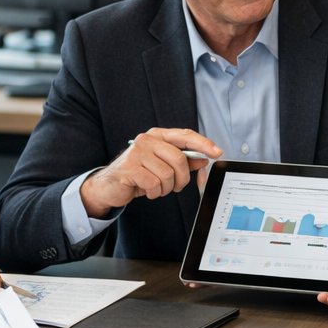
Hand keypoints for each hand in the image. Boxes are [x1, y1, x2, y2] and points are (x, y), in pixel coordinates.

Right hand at [80, 128, 220, 216]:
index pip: (185, 135)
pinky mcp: (129, 168)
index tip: (217, 153)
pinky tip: (147, 191)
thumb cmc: (138, 174)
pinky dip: (154, 192)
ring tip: (157, 188)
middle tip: (177, 187)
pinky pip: (154, 184)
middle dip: (182, 178)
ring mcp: (137, 153)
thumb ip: (183, 162)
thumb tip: (203, 160)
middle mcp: (147, 140)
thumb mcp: (163, 167)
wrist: (110, 186)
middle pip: (179, 158)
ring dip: (166, 188)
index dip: (203, 144)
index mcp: (157, 135)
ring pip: (167, 174)